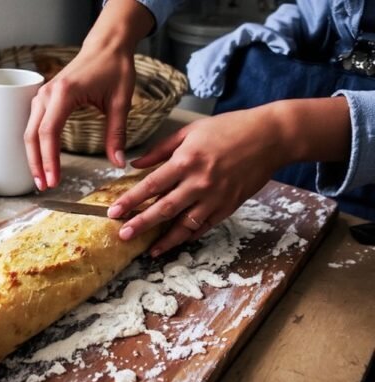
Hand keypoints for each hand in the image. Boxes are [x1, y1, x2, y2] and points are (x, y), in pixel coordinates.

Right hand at [23, 0, 153, 190]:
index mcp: (65, 94)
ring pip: (29, 131)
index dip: (49, 159)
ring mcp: (43, 95)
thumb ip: (117, 133)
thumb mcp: (121, 101)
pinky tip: (42, 159)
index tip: (54, 180)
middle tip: (44, 186)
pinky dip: (35, 144)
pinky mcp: (45, 98)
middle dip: (36, 163)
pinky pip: (34, 124)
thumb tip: (118, 162)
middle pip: (32, 135)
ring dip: (33, 156)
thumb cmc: (114, 68)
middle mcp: (48, 94)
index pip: (49, 133)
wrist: (106, 45)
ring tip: (42, 178)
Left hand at [108, 108, 286, 256]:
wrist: (271, 136)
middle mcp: (199, 182)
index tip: (114, 211)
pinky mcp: (229, 206)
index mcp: (186, 161)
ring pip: (185, 224)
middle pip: (164, 209)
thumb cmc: (229, 128)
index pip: (151, 185)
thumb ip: (161, 149)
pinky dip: (190, 234)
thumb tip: (136, 164)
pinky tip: (177, 241)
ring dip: (166, 240)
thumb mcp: (191, 131)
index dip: (131, 200)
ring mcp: (216, 197)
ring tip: (149, 250)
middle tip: (123, 236)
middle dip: (141, 224)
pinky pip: (206, 225)